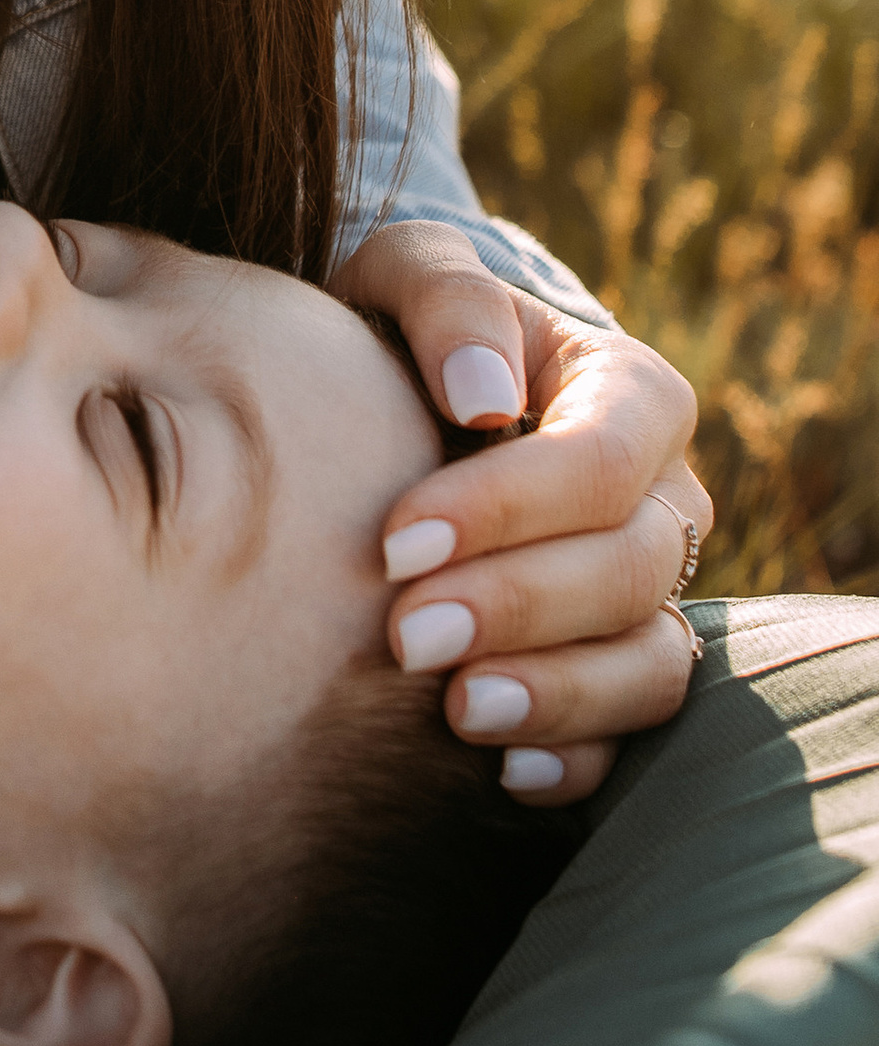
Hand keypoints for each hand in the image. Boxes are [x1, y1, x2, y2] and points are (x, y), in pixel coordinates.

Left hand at [331, 220, 709, 805]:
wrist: (385, 398)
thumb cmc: (401, 329)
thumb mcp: (407, 272)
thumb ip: (446, 300)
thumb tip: (483, 396)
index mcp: (629, 394)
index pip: (603, 460)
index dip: (509, 506)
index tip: (395, 540)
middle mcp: (661, 500)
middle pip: (631, 568)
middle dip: (519, 606)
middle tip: (404, 638)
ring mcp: (646, 593)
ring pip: (652, 662)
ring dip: (560, 696)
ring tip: (459, 712)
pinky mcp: (610, 667)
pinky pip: (628, 733)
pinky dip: (577, 760)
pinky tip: (505, 772)